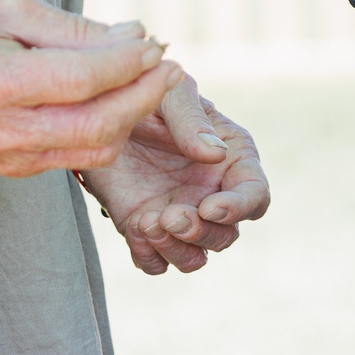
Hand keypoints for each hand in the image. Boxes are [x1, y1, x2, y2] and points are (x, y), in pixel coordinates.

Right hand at [0, 0, 183, 177]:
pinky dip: (109, 127)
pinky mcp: (16, 170)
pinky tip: (121, 95)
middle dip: (144, 96)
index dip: (127, 64)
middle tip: (169, 65)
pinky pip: (79, 155)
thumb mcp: (3, 9)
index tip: (154, 42)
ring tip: (152, 78)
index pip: (80, 81)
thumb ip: (70, 27)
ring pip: (95, 149)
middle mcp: (1, 131)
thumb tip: (135, 35)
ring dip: (133, 115)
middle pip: (97, 127)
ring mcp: (8, 159)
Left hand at [79, 79, 270, 274]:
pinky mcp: (144, 228)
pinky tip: (134, 227)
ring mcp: (179, 214)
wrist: (98, 106)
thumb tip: (215, 155)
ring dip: (177, 249)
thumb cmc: (147, 92)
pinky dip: (148, 255)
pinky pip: (155, 262)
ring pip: (195, 257)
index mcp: (231, 159)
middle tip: (171, 215)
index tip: (210, 207)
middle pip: (226, 236)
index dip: (240, 208)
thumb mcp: (171, 94)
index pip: (255, 196)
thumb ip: (192, 121)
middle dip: (202, 233)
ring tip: (148, 222)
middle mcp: (210, 192)